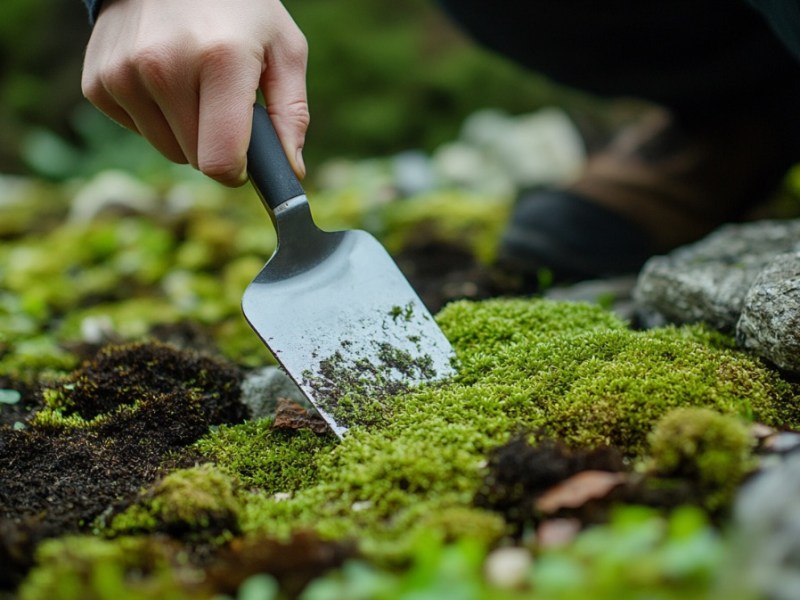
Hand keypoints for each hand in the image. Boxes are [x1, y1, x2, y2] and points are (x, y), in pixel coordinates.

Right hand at [82, 0, 308, 185]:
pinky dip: (156, 115)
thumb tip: (290, 170)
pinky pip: (139, 130)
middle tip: (223, 100)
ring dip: (186, 130)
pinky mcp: (98, 81)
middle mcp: (164, 67)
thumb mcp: (283, 48)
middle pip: (196, 159)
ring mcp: (123, 73)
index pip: (220, 161)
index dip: (238, 170)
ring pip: (167, 149)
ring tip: (194, 81)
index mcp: (220, 60)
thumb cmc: (238, 9)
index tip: (246, 158)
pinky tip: (163, 76)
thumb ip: (292, 113)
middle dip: (216, 142)